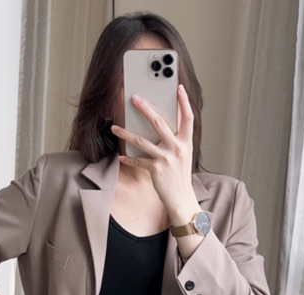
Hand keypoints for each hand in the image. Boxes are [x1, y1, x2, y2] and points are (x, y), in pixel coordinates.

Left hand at [110, 84, 197, 222]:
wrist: (181, 198)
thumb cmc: (179, 175)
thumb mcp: (183, 155)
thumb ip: (175, 140)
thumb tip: (160, 125)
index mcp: (186, 142)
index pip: (188, 117)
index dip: (184, 101)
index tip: (178, 88)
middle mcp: (177, 148)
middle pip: (159, 122)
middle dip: (145, 108)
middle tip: (134, 98)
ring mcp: (166, 158)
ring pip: (141, 141)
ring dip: (125, 133)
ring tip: (115, 127)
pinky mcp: (156, 169)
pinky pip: (138, 160)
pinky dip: (128, 159)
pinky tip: (121, 157)